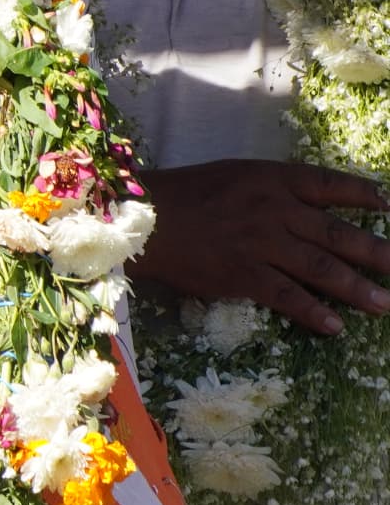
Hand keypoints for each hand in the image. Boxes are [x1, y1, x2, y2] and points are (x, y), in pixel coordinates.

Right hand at [142, 158, 389, 335]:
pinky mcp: (242, 273)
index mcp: (271, 179)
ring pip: (322, 268)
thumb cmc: (182, 195)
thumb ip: (270, 191)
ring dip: (359, 289)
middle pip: (338, 233)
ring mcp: (260, 242)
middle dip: (378, 253)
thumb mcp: (232, 177)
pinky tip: (335, 327)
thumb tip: (306, 210)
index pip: (330, 184)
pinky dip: (314, 312)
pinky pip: (287, 295)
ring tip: (386, 305)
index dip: (363, 195)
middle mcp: (273, 209)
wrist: (139, 219)